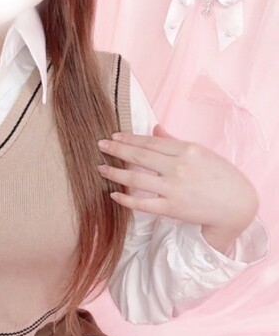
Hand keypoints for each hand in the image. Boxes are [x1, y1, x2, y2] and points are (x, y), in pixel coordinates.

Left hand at [96, 123, 258, 232]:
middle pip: (140, 156)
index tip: (114, 136)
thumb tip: (155, 127)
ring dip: (115, 172)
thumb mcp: (201, 153)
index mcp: (186, 150)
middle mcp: (178, 167)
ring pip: (136, 178)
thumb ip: (174, 141)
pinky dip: (126, 199)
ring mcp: (174, 188)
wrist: (236, 204)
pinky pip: (142, 203)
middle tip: (100, 145)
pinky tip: (114, 194)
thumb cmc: (220, 175)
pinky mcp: (171, 208)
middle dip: (117, 149)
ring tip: (101, 168)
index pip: (150, 142)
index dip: (129, 138)